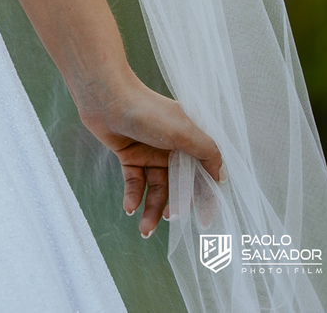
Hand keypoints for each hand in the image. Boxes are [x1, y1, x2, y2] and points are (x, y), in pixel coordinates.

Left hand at [75, 71, 222, 237]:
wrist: (105, 96)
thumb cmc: (147, 110)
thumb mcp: (183, 131)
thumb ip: (206, 153)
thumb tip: (221, 177)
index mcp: (189, 139)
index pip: (203, 174)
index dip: (205, 198)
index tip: (205, 222)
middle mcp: (171, 148)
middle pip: (178, 186)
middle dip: (175, 206)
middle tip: (169, 219)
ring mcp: (150, 152)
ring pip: (156, 189)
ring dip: (151, 210)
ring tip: (145, 229)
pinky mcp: (129, 155)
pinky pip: (135, 182)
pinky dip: (133, 196)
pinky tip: (130, 208)